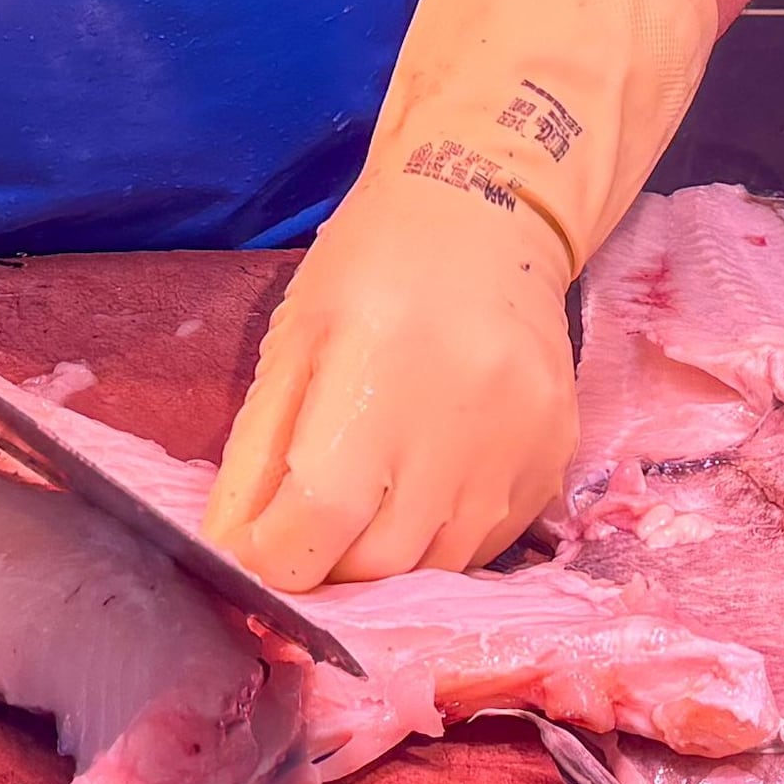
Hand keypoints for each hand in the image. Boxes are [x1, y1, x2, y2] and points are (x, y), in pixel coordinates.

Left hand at [206, 0, 715, 588]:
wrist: (490, 215)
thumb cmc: (369, 270)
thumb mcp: (292, 344)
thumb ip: (257, 456)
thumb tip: (229, 555)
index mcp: (378, 370)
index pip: (320, 515)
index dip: (273, 559)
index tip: (252, 559)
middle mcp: (461, 420)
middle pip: (380, 561)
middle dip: (326, 567)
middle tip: (302, 536)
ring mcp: (519, 449)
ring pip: (435, 566)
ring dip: (383, 563)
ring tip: (361, 509)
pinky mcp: (553, 462)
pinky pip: (484, 544)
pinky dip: (437, 541)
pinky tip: (419, 490)